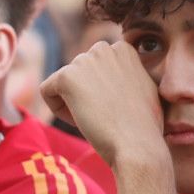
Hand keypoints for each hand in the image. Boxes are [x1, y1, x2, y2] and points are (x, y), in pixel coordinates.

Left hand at [39, 41, 164, 169]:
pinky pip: (47, 91)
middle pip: (79, 74)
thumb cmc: (145, 125)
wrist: (138, 144)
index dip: (104, 93)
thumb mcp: (143, 88)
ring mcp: (84, 60)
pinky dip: (58, 110)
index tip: (117, 108)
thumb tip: (110, 79)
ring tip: (96, 120)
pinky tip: (80, 120)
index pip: (96, 68)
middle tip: (105, 116)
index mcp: (123, 49)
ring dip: (74, 103)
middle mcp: (103, 48)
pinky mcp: (67, 76)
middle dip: (86, 95)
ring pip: (63, 83)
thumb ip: (126, 75)